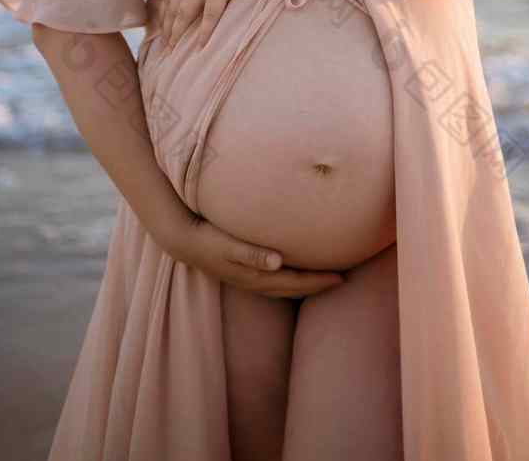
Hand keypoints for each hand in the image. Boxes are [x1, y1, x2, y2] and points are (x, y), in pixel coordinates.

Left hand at [158, 0, 277, 52]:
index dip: (162, 15)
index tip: (159, 31)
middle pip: (171, 8)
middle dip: (166, 29)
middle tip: (164, 49)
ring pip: (184, 12)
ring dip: (177, 33)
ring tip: (173, 50)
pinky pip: (210, 13)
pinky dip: (204, 31)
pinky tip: (201, 45)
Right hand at [170, 212, 345, 298]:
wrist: (184, 241)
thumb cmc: (208, 239)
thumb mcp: (228, 245)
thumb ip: (251, 253)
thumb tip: (278, 262)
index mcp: (256, 277)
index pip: (295, 283)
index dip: (318, 282)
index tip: (341, 277)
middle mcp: (255, 282)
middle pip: (294, 289)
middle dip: (318, 286)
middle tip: (344, 279)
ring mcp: (249, 279)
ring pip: (285, 288)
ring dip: (306, 285)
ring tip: (326, 278)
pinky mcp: (244, 273)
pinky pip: (275, 282)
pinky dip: (291, 281)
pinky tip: (295, 273)